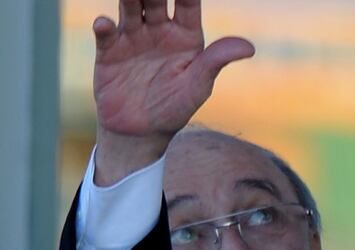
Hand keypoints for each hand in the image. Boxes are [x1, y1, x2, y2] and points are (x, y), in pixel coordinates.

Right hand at [92, 0, 253, 184]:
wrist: (142, 132)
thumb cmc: (176, 108)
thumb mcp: (199, 85)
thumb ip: (217, 61)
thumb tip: (250, 48)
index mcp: (185, 35)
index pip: (187, 3)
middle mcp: (159, 30)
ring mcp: (133, 38)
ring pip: (130, 9)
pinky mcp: (109, 51)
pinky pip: (106, 34)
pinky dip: (104, 26)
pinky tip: (105, 23)